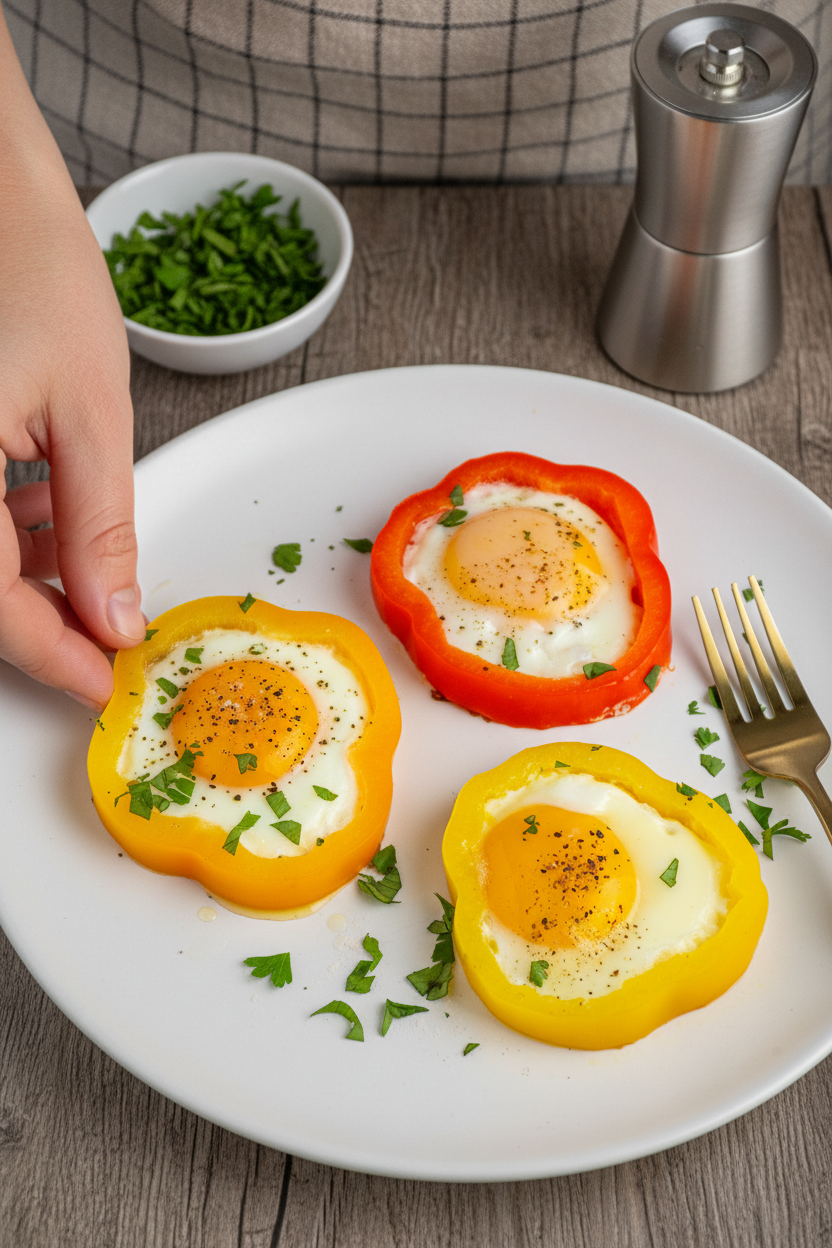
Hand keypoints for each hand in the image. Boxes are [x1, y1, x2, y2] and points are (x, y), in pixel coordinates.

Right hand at [0, 9, 142, 710]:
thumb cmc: (24, 261)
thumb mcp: (87, 408)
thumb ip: (98, 527)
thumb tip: (112, 615)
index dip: (53, 660)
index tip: (103, 686)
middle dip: (39, 623)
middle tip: (103, 635)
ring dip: (22, 577)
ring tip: (84, 561)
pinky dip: (2, 529)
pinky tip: (43, 516)